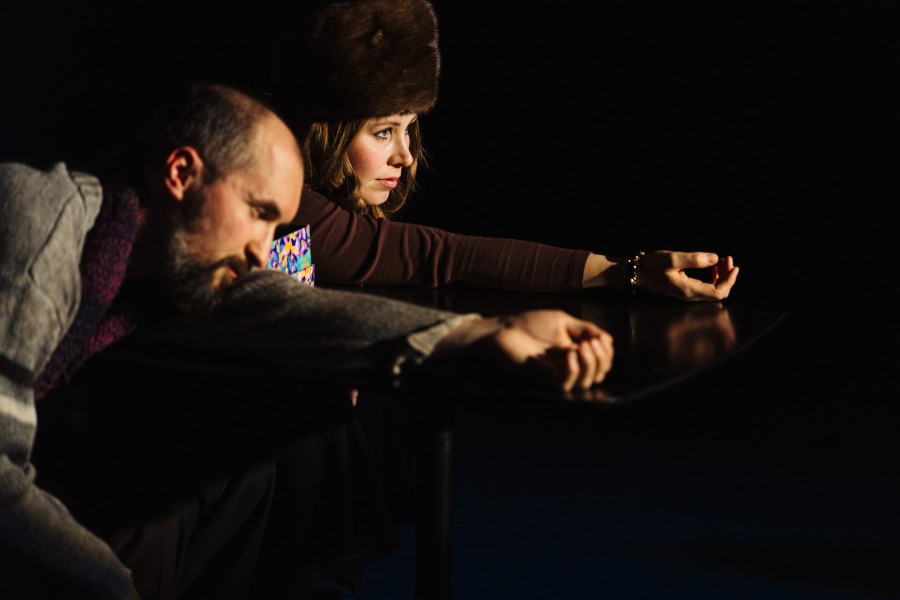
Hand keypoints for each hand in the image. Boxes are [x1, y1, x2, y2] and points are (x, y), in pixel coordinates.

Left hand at [497, 310, 613, 390]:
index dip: (606, 353)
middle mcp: (568, 367)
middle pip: (597, 375)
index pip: (600, 362)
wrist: (503, 329)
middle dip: (602, 359)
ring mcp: (556, 374)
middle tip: (593, 343)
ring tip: (585, 347)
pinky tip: (570, 353)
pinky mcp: (544, 379)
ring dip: (590, 364)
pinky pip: (566, 383)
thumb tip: (608, 339)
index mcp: (574, 353)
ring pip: (585, 382)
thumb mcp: (563, 322)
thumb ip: (585, 329)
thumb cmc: (528, 325)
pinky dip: (573, 369)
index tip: (602, 339)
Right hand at [638, 251, 737, 301]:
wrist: (638, 272)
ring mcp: (689, 293)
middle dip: (728, 276)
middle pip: (719, 292)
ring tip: (723, 260)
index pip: (718, 292)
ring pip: (714, 290)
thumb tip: (715, 258)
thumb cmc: (652, 265)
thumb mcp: (672, 258)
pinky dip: (715, 277)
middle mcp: (690, 295)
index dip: (730, 281)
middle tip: (728, 259)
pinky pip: (707, 287)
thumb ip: (694, 259)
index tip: (734, 266)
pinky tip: (713, 266)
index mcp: (688, 290)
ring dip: (722, 276)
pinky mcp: (687, 289)